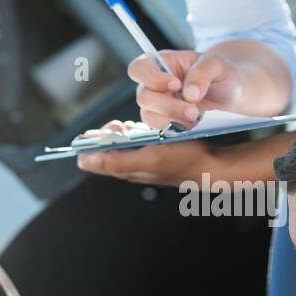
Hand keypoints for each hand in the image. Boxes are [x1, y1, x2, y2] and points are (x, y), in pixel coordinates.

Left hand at [74, 122, 207, 184]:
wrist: (210, 163)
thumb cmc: (182, 160)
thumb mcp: (149, 159)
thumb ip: (116, 162)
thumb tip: (84, 160)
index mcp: (123, 169)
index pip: (90, 159)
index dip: (92, 144)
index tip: (107, 134)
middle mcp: (128, 166)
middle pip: (103, 148)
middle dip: (108, 134)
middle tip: (123, 126)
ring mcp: (139, 159)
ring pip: (118, 141)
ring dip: (123, 130)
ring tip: (134, 126)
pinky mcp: (151, 152)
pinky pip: (134, 139)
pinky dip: (136, 130)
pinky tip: (146, 127)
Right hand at [128, 49, 243, 130]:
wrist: (231, 94)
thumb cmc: (220, 73)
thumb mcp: (217, 65)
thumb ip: (202, 73)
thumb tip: (189, 94)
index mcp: (162, 63)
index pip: (138, 69)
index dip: (152, 78)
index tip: (176, 84)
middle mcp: (155, 84)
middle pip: (143, 97)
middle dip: (168, 106)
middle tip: (193, 111)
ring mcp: (158, 105)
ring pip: (150, 116)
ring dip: (173, 119)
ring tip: (197, 118)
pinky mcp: (165, 122)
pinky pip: (161, 130)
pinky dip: (177, 129)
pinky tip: (193, 125)